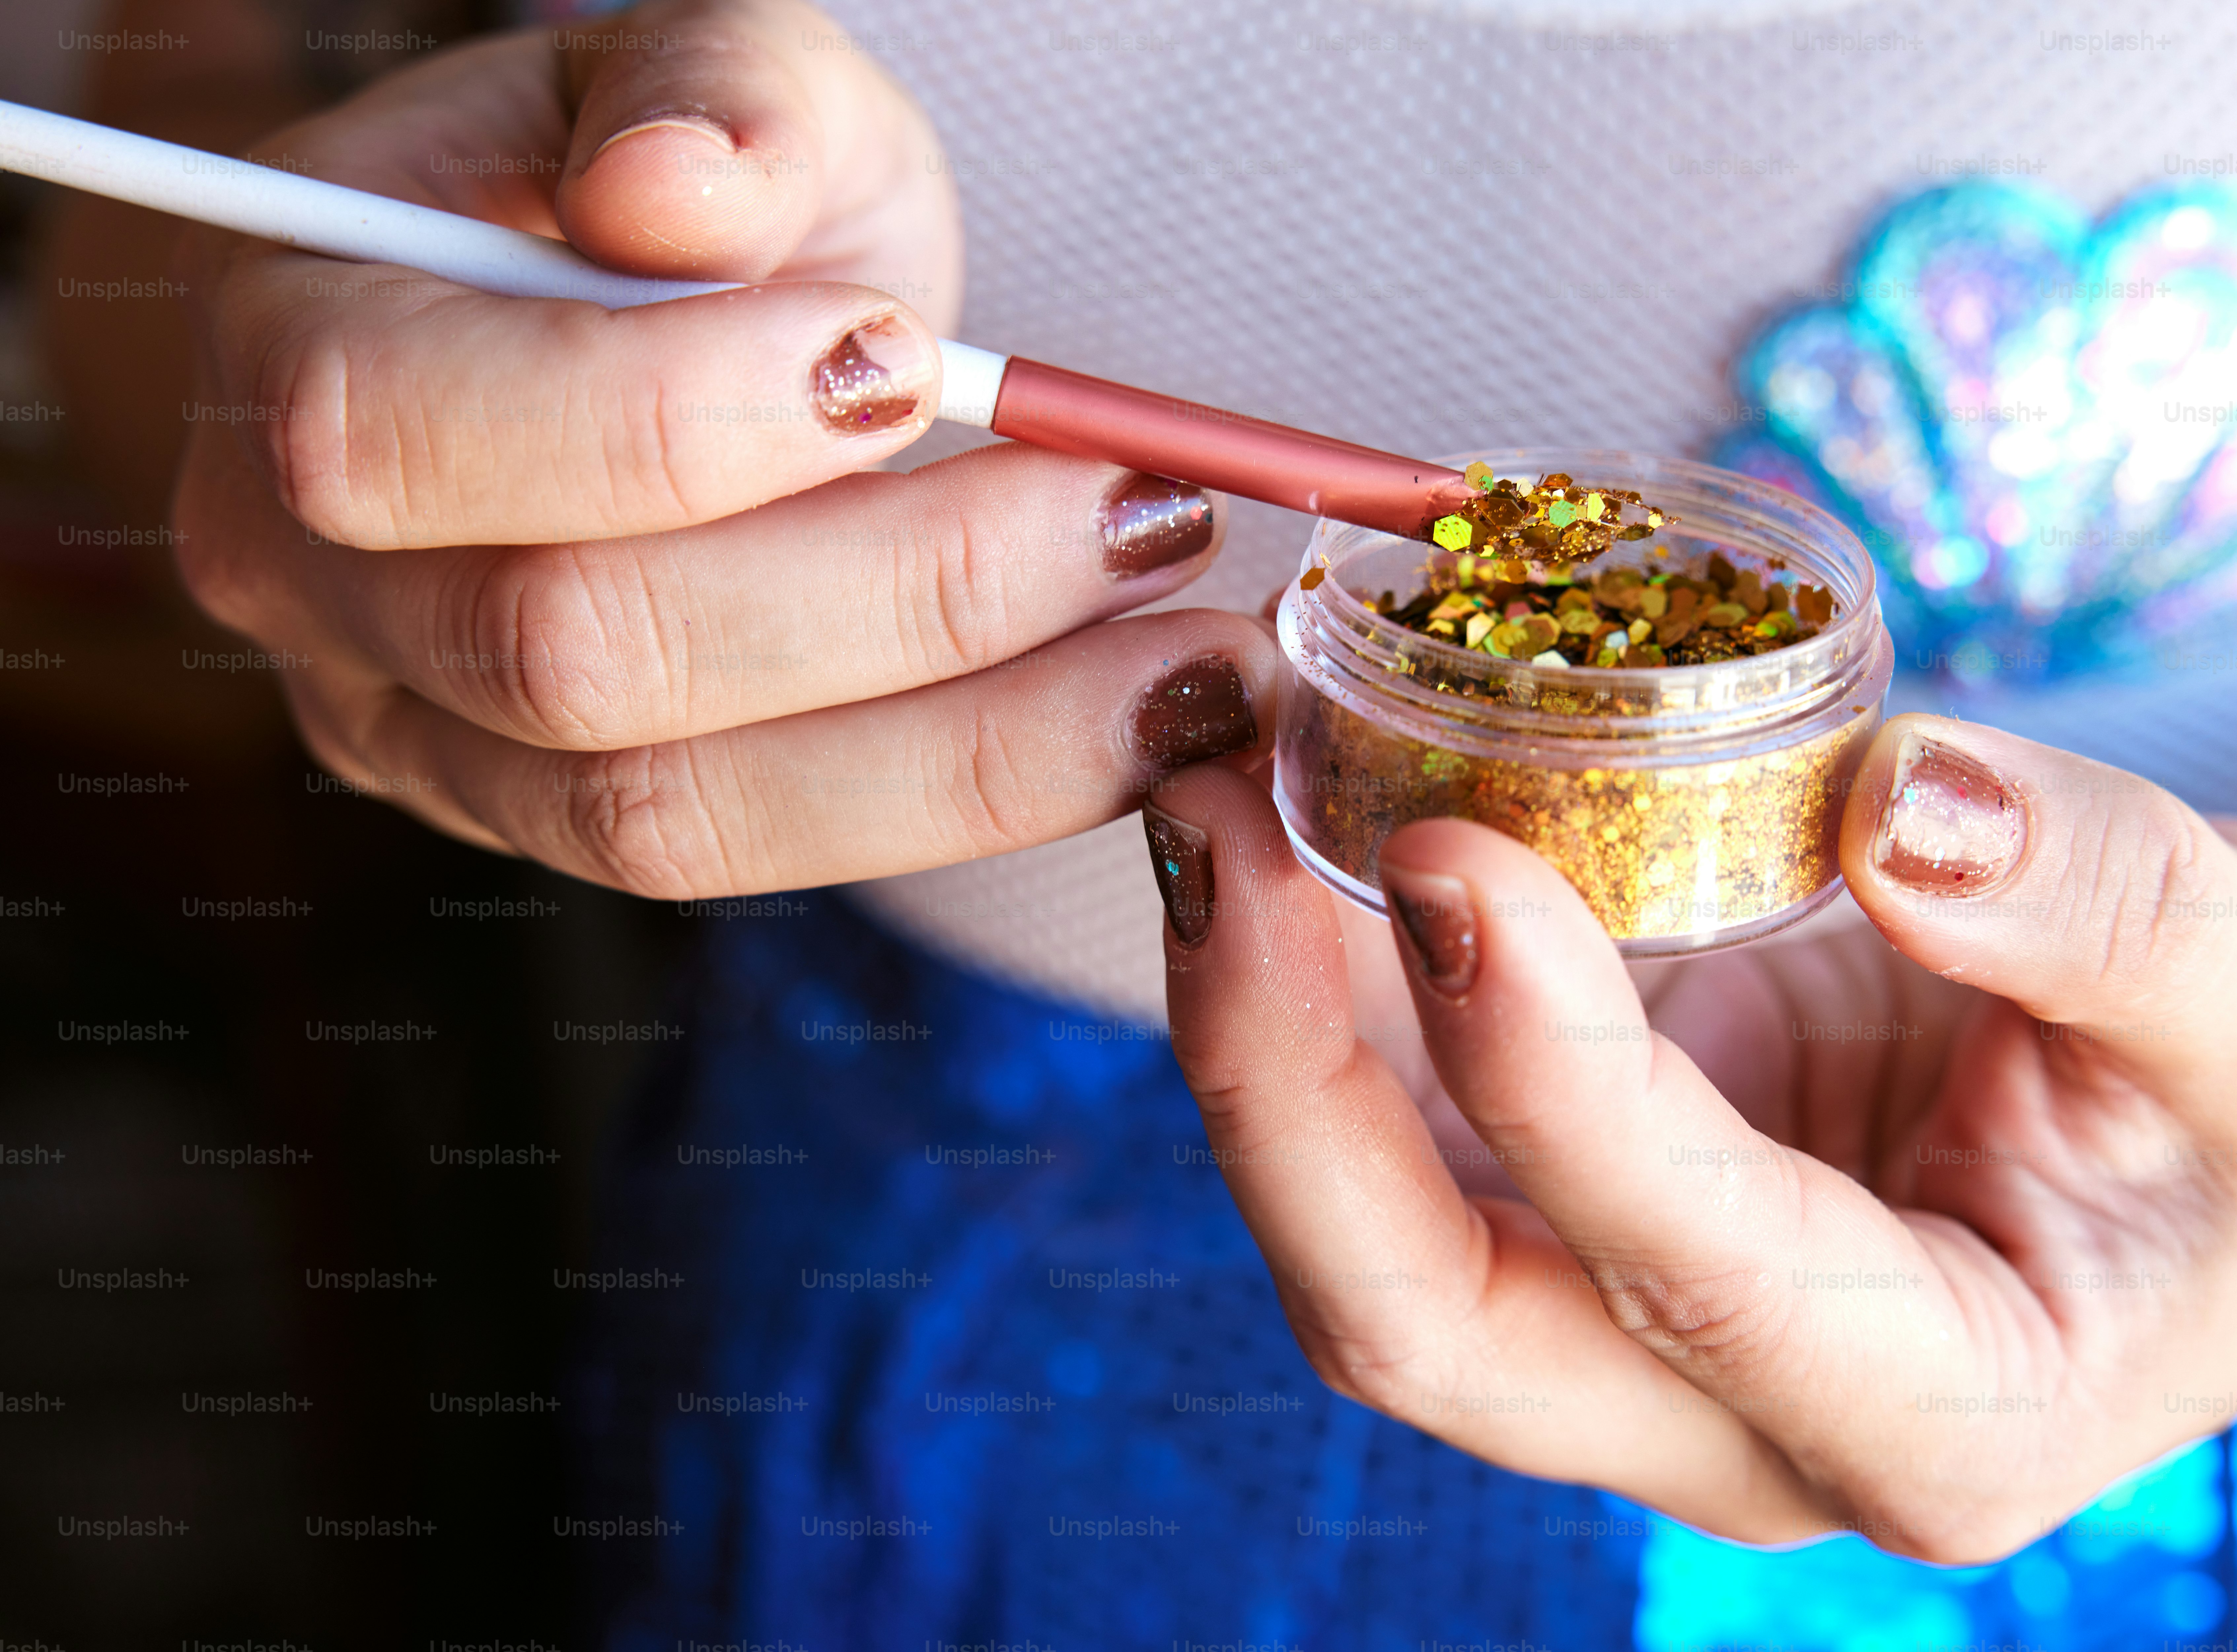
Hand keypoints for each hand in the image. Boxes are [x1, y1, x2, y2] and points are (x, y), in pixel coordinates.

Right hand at [170, 0, 1270, 892]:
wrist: (668, 323)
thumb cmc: (678, 184)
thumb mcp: (707, 77)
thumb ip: (706, 94)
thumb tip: (679, 192)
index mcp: (287, 350)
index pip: (408, 431)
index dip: (674, 413)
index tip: (912, 356)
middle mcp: (320, 587)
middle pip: (576, 654)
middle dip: (896, 595)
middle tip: (1143, 509)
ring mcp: (435, 736)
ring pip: (680, 811)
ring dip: (973, 742)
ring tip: (1191, 659)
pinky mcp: (574, 822)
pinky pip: (765, 851)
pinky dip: (968, 792)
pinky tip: (1136, 720)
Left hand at [1140, 714, 2236, 1559]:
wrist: (2212, 1127)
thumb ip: (2105, 911)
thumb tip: (1902, 806)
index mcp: (1937, 1412)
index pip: (1691, 1272)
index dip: (1550, 1074)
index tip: (1451, 851)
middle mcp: (1731, 1416)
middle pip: (1429, 1314)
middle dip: (1283, 1089)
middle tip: (1210, 826)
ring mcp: (1621, 1323)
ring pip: (1360, 1230)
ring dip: (1250, 1025)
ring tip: (1195, 787)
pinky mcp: (1564, 1208)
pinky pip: (1387, 1127)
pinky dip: (1306, 984)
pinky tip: (1271, 816)